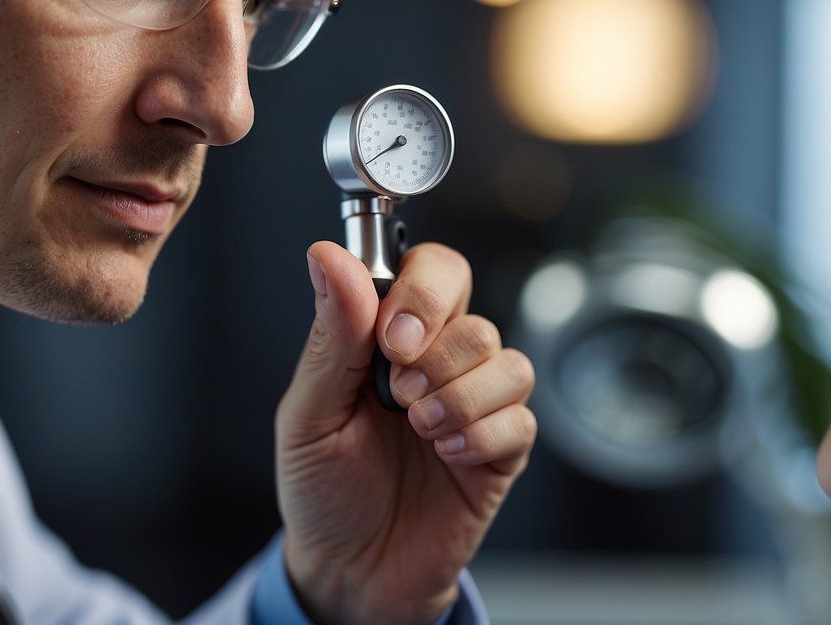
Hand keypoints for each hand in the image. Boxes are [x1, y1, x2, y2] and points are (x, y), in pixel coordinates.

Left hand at [276, 240, 536, 624]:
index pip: (431, 271)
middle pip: (475, 314)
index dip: (423, 291)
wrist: (350, 574)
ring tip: (420, 431)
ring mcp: (475, 406)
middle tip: (400, 393)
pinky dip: (482, 436)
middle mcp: (439, 364)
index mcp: (389, 339)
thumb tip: (328, 256)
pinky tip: (447, 457)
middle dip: (441, 353)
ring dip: (461, 398)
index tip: (391, 336)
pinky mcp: (502, 452)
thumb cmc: (324, 491)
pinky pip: (521, 420)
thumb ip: (331, 337)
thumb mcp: (308, 416)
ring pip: (508, 363)